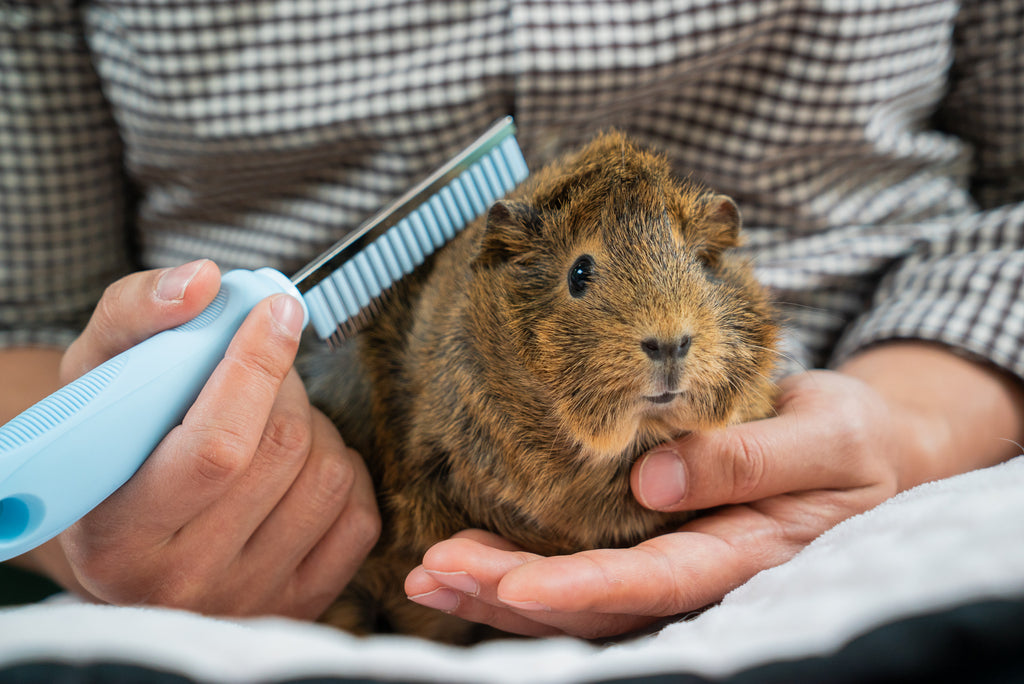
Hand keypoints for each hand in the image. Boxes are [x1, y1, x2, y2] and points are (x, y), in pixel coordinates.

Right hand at [23, 260, 379, 618]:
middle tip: (261, 371)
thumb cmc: (108, 447)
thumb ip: (136, 315)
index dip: (256, 367)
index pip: (218, 448)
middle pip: (282, 450)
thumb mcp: (95, 377)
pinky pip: (358, 515)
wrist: (127, 534)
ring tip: (273, 420)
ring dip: (315, 425)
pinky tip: (302, 463)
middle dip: (283, 385)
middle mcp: (183, 581)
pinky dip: (344, 470)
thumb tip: (205, 282)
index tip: (277, 311)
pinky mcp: (298, 601)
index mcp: (119, 534)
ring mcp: (247, 597)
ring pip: (328, 476)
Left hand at [406, 344, 1023, 637]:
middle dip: (513, 594)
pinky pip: (582, 570)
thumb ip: (750, 458)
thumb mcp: (825, 436)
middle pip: (596, 604)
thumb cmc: (853, 440)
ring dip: (500, 590)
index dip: (582, 589)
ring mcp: (673, 563)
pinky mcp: (654, 543)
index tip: (511, 584)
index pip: (655, 584)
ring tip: (429, 572)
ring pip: (578, 600)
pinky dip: (519, 569)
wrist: (863, 446)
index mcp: (747, 554)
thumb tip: (652, 481)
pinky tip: (466, 556)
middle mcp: (701, 573)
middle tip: (436, 570)